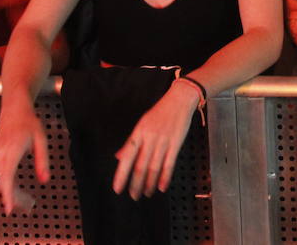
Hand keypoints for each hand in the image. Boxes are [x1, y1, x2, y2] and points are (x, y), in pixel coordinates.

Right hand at [0, 102, 50, 213]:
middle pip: (3, 184)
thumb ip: (43, 161)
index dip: (7, 196)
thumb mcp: (41, 140)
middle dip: (13, 198)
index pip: (6, 179)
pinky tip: (15, 189)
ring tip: (24, 201)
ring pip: (0, 181)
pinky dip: (6, 184)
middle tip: (27, 207)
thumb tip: (44, 180)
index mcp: (11, 152)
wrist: (13, 111)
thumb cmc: (28, 123)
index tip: (9, 209)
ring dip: (10, 192)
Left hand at [112, 80, 199, 198]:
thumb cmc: (160, 112)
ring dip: (149, 183)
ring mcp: (163, 141)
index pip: (127, 157)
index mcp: (138, 133)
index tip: (117, 188)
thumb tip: (119, 157)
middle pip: (140, 165)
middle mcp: (149, 138)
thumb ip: (131, 142)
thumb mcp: (142, 124)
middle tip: (133, 196)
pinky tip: (161, 187)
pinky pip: (169, 163)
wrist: (179, 100)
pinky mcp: (176, 143)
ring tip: (146, 193)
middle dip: (136, 183)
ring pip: (154, 167)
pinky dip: (165, 177)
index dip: (121, 174)